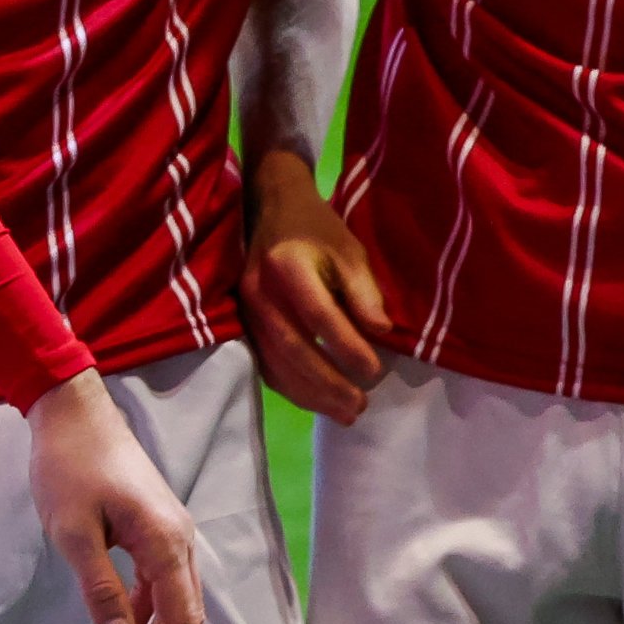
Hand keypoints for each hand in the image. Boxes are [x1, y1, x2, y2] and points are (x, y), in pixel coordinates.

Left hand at [27, 370, 206, 623]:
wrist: (72, 407)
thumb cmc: (68, 465)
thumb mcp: (73, 532)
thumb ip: (100, 588)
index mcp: (166, 542)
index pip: (181, 622)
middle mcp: (180, 539)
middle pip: (185, 617)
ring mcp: (170, 530)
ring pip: (174, 600)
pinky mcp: (155, 523)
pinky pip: (160, 580)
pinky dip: (147, 611)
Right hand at [241, 149, 389, 424]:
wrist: (271, 209)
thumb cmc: (317, 230)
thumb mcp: (350, 250)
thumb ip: (365, 292)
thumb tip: (380, 334)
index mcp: (287, 266)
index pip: (319, 316)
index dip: (349, 348)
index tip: (377, 371)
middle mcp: (259, 290)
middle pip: (293, 348)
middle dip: (328, 384)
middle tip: (361, 406)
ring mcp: (245, 309)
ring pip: (275, 363)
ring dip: (310, 395)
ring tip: (346, 414)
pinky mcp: (242, 322)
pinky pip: (264, 363)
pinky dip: (291, 388)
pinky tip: (316, 401)